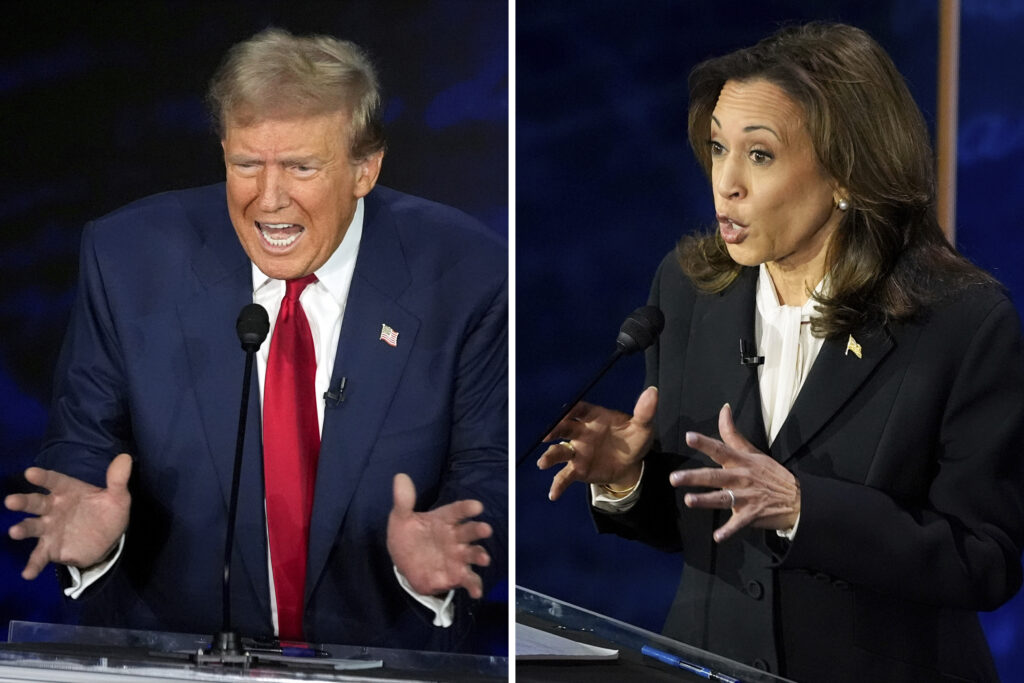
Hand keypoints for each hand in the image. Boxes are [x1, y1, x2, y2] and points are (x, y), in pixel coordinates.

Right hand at [5, 453, 132, 579]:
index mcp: (68, 491)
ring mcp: (50, 528)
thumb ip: (118, 480)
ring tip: (14, 532)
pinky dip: (33, 564)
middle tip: (10, 501)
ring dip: (23, 529)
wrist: (109, 539)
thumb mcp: (118, 497)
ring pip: (33, 527)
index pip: (54, 481)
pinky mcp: (51, 548)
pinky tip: (27, 573)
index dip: (42, 477)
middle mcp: (54, 508)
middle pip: (36, 503)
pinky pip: (40, 556)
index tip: (30, 473)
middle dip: (23, 502)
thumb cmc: (107, 512)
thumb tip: (125, 458)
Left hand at [386, 473, 491, 598]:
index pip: (457, 511)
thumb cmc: (407, 536)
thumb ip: (403, 501)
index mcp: (443, 520)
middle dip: (478, 530)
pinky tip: (476, 592)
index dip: (467, 508)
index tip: (477, 506)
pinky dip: (475, 586)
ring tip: (484, 559)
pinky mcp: (455, 575)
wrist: (404, 562)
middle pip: (469, 532)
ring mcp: (456, 557)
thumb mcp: (400, 518)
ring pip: (472, 554)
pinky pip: (469, 580)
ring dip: (479, 555)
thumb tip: (400, 477)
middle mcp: (454, 537)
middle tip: (485, 529)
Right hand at [537, 386, 657, 500]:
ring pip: (560, 451)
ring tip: (542, 463)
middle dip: (554, 430)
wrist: (632, 464)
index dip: (573, 410)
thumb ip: (645, 411)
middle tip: (547, 435)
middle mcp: (581, 432)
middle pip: (564, 428)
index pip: (580, 410)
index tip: (567, 411)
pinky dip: (558, 485)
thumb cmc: (633, 439)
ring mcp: (578, 452)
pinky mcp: (578, 469)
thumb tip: (653, 391)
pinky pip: (565, 476)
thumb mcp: (643, 427)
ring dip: (550, 456)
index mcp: (594, 417)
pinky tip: (553, 495)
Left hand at [670, 404, 799, 542]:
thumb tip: (723, 408)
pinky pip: (738, 524)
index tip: (689, 437)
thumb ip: (732, 433)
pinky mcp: (751, 515)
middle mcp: (741, 478)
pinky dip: (728, 531)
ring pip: (722, 498)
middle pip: (714, 476)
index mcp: (741, 462)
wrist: (798, 499)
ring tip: (688, 501)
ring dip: (705, 501)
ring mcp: (746, 497)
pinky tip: (717, 537)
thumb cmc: (771, 473)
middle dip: (694, 477)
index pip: (720, 449)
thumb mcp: (752, 451)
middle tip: (673, 479)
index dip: (704, 443)